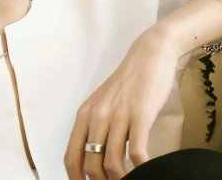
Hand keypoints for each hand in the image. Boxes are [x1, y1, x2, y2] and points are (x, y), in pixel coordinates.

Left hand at [63, 25, 181, 179]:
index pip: (71, 157)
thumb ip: (98, 128)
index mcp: (85, 115)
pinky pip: (136, 152)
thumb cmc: (130, 82)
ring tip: (133, 179)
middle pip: (91, 166)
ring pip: (112, 163)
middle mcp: (97, 117)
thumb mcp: (104, 103)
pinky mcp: (140, 115)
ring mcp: (118, 116)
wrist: (150, 54)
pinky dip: (142, 168)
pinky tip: (148, 169)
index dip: (77, 179)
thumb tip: (97, 159)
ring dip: (122, 179)